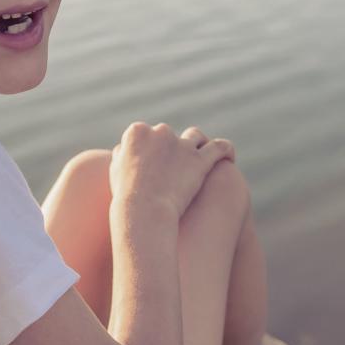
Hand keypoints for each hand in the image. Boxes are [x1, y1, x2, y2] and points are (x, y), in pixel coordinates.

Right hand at [110, 123, 235, 220]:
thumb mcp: (115, 172)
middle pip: (168, 134)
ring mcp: (182, 145)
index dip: (149, 148)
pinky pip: (219, 147)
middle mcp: (160, 132)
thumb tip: (125, 150)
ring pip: (195, 137)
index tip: (151, 163)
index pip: (145, 133)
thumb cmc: (126, 197)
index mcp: (137, 132)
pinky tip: (229, 157)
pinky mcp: (200, 159)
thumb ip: (122, 155)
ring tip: (201, 158)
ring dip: (196, 145)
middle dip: (169, 148)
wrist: (143, 213)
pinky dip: (225, 150)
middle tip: (171, 168)